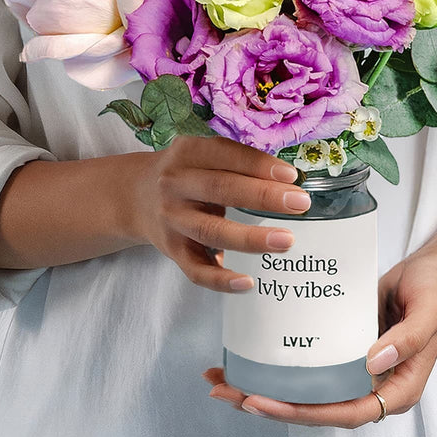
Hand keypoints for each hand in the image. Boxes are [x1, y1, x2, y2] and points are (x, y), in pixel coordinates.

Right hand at [128, 134, 309, 291]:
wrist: (135, 196)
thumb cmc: (187, 172)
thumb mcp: (203, 154)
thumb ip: (237, 162)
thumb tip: (286, 181)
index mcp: (188, 153)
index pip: (226, 154)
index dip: (259, 165)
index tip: (292, 176)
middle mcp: (175, 184)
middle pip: (221, 189)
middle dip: (263, 196)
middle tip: (301, 203)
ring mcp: (172, 219)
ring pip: (210, 231)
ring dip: (250, 238)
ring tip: (285, 241)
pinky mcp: (172, 250)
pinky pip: (195, 269)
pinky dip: (220, 280)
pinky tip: (247, 283)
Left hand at [204, 245, 436, 426]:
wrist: (435, 266)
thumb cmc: (436, 289)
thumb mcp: (428, 311)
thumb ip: (405, 340)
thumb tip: (370, 363)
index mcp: (396, 390)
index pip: (345, 414)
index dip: (303, 414)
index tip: (263, 403)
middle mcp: (372, 387)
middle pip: (316, 410)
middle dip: (270, 407)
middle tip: (228, 394)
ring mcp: (354, 370)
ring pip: (306, 392)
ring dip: (264, 390)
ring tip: (222, 382)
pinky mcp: (341, 350)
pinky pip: (307, 366)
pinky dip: (276, 365)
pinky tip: (245, 356)